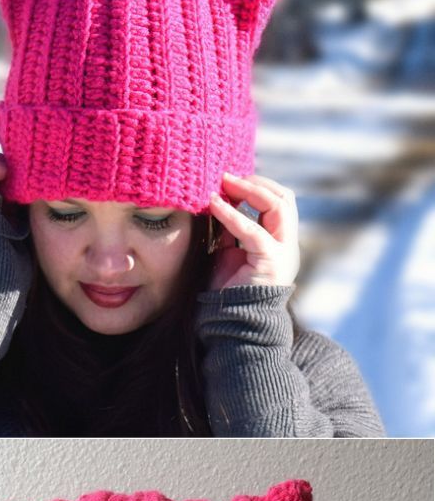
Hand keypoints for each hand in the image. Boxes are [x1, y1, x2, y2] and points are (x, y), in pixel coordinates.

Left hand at [207, 172, 299, 289]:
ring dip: (250, 190)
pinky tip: (214, 205)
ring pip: (279, 206)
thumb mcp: (228, 252)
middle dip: (256, 182)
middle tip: (227, 176)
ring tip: (224, 183)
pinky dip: (232, 215)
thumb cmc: (228, 291)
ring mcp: (284, 253)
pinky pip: (253, 231)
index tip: (229, 179)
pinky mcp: (271, 262)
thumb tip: (220, 199)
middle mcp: (287, 245)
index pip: (278, 203)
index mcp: (279, 243)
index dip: (256, 186)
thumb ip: (230, 229)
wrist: (232, 324)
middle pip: (285, 199)